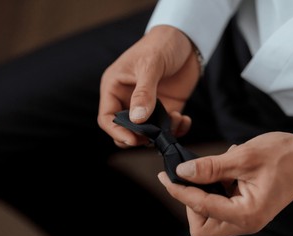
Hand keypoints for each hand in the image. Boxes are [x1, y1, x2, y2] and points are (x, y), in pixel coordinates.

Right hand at [98, 25, 200, 147]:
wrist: (186, 39)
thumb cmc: (161, 45)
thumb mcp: (150, 66)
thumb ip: (144, 93)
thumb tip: (137, 120)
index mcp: (115, 88)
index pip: (107, 118)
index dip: (117, 132)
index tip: (133, 140)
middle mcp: (128, 99)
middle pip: (124, 130)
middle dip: (138, 137)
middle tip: (154, 135)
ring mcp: (148, 106)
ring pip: (147, 133)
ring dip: (161, 133)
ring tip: (175, 119)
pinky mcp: (166, 108)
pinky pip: (167, 128)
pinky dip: (176, 129)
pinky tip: (184, 119)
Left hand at [158, 132, 292, 235]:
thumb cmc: (283, 156)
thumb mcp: (243, 157)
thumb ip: (211, 167)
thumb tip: (182, 172)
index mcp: (246, 214)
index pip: (201, 208)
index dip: (179, 191)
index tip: (165, 176)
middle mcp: (245, 222)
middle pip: (201, 225)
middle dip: (190, 201)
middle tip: (191, 176)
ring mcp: (245, 217)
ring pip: (208, 218)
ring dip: (201, 195)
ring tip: (213, 169)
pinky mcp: (244, 209)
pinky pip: (219, 207)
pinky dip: (213, 190)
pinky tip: (224, 171)